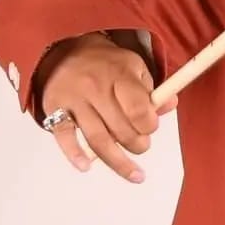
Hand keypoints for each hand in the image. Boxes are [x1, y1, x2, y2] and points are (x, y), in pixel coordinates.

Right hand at [36, 32, 175, 181]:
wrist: (64, 49)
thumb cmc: (107, 64)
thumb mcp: (135, 67)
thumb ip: (152, 90)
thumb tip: (170, 105)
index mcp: (120, 75)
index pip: (138, 109)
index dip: (149, 125)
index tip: (151, 127)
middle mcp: (95, 88)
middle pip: (120, 129)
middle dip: (137, 144)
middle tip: (141, 145)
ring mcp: (74, 100)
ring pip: (98, 139)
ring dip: (118, 162)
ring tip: (134, 174)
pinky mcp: (54, 109)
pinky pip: (64, 136)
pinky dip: (74, 155)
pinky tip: (86, 167)